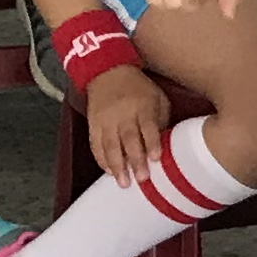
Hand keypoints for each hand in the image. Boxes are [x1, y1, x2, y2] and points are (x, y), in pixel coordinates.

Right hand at [81, 63, 170, 186]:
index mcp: (142, 107)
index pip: (148, 127)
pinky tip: (108, 172)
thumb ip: (161, 119)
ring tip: (123, 183)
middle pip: (128, 139)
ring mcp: (105, 120)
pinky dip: (101, 159)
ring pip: (110, 145)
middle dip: (135, 160)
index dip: (152, 143)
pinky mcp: (92, 124)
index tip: (156, 159)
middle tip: (141, 179)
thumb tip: (163, 143)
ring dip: (116, 166)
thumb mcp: (158, 97)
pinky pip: (95, 144)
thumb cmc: (139, 89)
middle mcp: (123, 115)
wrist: (107, 73)